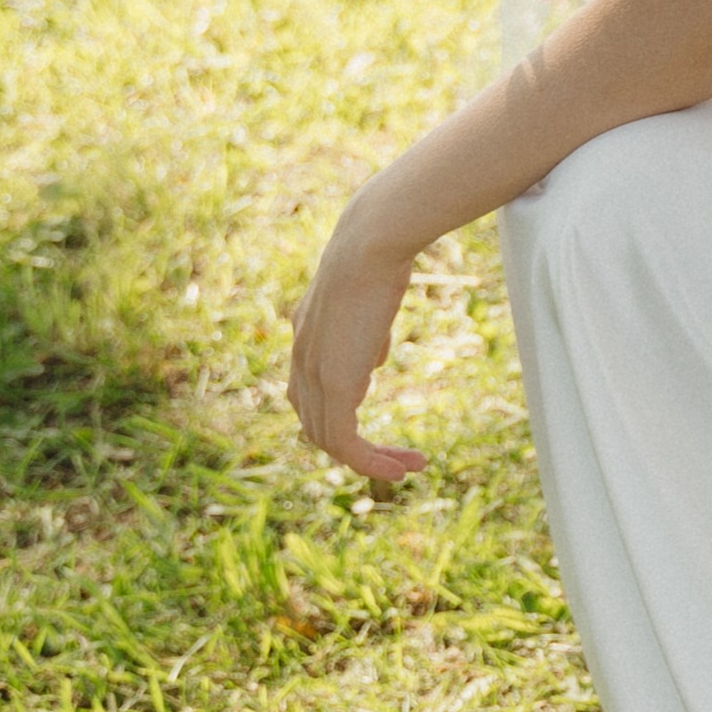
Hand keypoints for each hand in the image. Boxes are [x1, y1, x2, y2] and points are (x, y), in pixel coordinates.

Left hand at [289, 192, 425, 481]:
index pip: (309, 397)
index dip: (337, 421)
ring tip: (410, 468)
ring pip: (330, 441)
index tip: (375, 432)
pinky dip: (371, 462)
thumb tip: (374, 360)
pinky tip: (402, 465)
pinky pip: (345, 442)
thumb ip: (367, 333)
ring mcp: (314, 375)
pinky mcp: (335, 385)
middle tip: (398, 461)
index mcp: (306, 338)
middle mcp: (301, 360)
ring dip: (371, 461)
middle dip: (357, 450)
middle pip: (316, 426)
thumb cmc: (379, 255)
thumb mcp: (370, 298)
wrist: (370, 244)